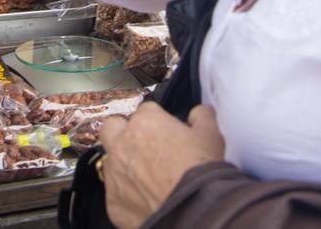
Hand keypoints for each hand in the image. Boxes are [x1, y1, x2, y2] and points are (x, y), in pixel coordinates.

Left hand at [98, 103, 226, 228]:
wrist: (193, 210)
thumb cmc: (200, 170)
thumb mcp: (210, 135)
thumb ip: (201, 116)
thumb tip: (198, 113)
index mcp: (145, 123)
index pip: (146, 110)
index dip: (157, 120)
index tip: (167, 131)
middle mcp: (122, 144)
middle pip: (112, 126)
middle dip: (123, 131)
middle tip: (142, 144)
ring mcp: (114, 174)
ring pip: (110, 161)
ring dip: (124, 165)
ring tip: (147, 178)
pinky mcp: (112, 202)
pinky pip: (115, 193)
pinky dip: (127, 195)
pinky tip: (145, 200)